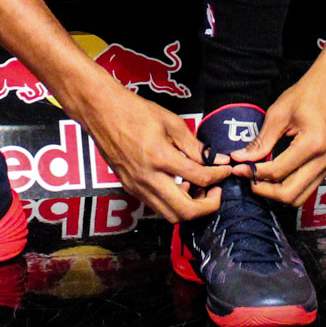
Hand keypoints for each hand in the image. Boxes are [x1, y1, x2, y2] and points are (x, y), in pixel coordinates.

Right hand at [80, 80, 230, 222]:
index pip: (198, 177)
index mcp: (159, 157)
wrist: (101, 112)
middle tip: (216, 191)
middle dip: (207, 206)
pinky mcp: (129, 188)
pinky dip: (173, 202)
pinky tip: (179, 185)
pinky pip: (156, 206)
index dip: (218, 176)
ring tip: (198, 189)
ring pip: (169, 215)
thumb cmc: (135, 111)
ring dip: (189, 208)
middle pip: (184, 211)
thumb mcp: (170, 122)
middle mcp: (147, 178)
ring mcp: (136, 186)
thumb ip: (193, 145)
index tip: (225, 170)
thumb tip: (214, 159)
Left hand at [229, 48, 325, 206]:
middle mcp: (324, 160)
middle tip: (247, 179)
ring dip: (277, 193)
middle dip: (265, 191)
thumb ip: (261, 140)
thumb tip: (241, 157)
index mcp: (312, 145)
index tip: (237, 168)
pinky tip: (274, 176)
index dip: (254, 173)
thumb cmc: (308, 93)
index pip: (277, 172)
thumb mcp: (279, 113)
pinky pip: (307, 187)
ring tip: (258, 180)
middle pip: (290, 194)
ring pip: (300, 196)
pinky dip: (289, 188)